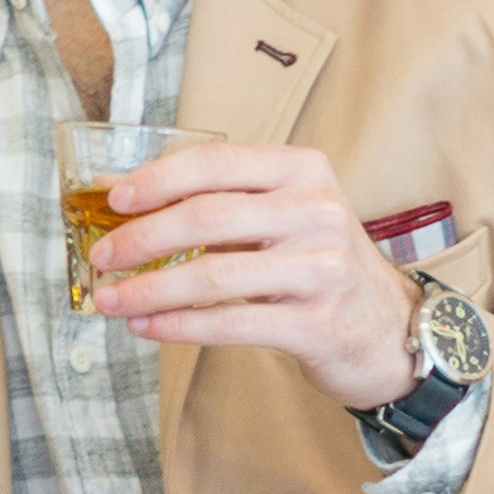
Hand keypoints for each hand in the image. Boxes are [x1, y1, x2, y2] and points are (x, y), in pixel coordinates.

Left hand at [89, 142, 420, 408]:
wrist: (390, 331)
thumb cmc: (321, 269)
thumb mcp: (286, 217)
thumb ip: (223, 203)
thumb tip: (126, 200)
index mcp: (302, 171)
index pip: (217, 163)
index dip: (158, 179)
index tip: (114, 200)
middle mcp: (316, 213)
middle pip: (209, 216)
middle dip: (143, 238)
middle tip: (102, 257)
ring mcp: (320, 270)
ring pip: (214, 276)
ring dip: (151, 290)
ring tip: (112, 301)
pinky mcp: (316, 325)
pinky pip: (231, 323)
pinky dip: (180, 326)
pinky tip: (147, 327)